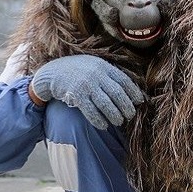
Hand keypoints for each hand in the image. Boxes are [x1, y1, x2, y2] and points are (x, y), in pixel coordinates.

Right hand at [30, 55, 144, 129]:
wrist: (53, 72)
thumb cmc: (78, 70)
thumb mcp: (94, 66)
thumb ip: (109, 74)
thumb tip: (128, 88)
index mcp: (103, 67)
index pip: (124, 80)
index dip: (133, 92)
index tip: (139, 101)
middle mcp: (96, 75)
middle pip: (117, 93)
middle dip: (126, 106)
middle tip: (130, 115)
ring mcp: (86, 85)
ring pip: (106, 104)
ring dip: (115, 115)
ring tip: (119, 121)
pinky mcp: (76, 96)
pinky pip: (91, 111)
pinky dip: (99, 120)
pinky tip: (104, 125)